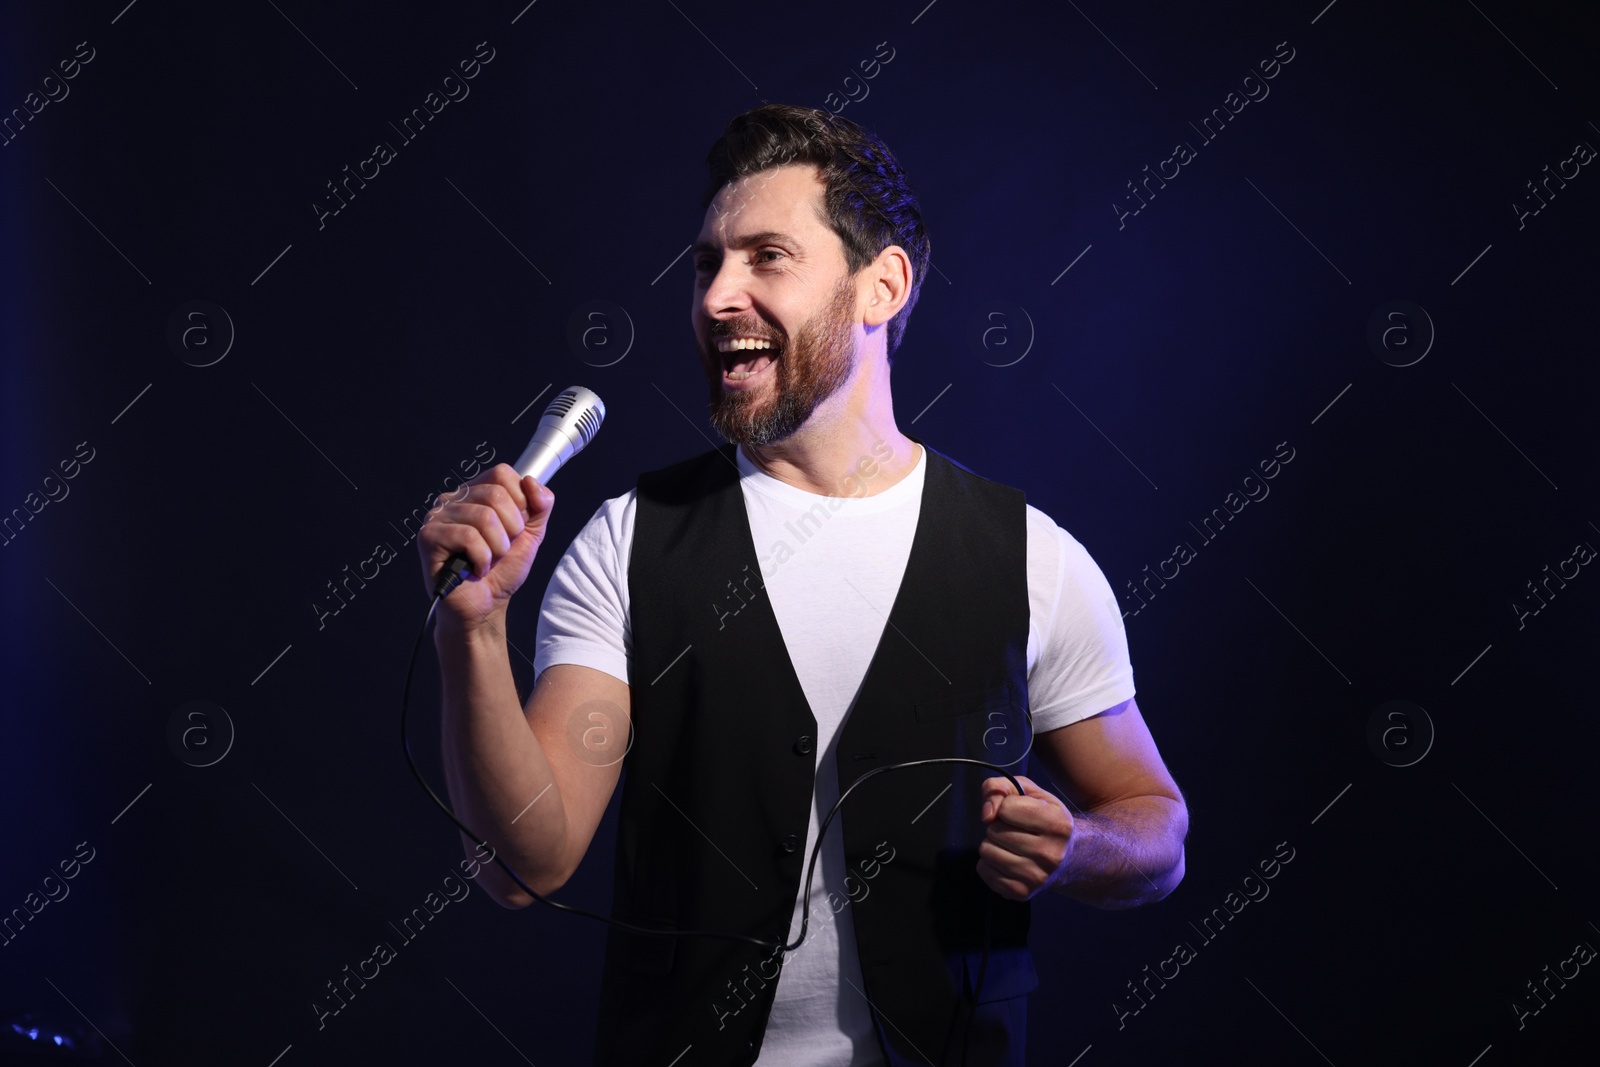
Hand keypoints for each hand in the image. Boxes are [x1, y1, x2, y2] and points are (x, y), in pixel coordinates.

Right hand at [415, 464, 553, 627]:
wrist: (486, 607)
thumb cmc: (502, 571)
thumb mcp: (531, 534)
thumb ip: (540, 505)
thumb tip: (531, 481)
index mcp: (476, 493)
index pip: (502, 473)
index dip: (520, 501)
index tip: (516, 527)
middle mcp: (454, 499)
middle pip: (496, 494)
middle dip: (511, 529)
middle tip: (501, 549)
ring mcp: (438, 516)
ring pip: (484, 517)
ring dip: (497, 548)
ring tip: (489, 560)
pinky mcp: (429, 537)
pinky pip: (468, 537)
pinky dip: (482, 559)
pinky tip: (475, 569)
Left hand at [976, 775, 1074, 900]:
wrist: (1069, 857)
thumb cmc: (1045, 818)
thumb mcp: (1030, 792)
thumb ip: (1000, 788)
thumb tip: (986, 814)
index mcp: (1057, 825)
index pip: (1006, 808)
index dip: (1007, 806)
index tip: (1019, 813)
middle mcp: (1050, 854)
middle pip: (994, 831)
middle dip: (999, 826)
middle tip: (1016, 831)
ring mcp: (1036, 876)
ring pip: (986, 851)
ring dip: (993, 844)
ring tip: (1011, 845)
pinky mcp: (1021, 892)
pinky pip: (984, 871)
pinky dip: (989, 862)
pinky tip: (1007, 859)